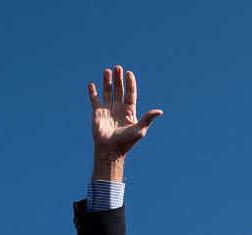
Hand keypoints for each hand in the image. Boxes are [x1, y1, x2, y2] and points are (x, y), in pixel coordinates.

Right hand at [89, 65, 162, 180]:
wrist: (110, 150)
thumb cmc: (126, 142)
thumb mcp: (140, 130)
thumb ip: (148, 119)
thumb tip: (160, 111)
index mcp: (129, 111)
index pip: (130, 93)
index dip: (130, 83)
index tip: (129, 73)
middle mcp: (119, 108)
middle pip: (119, 90)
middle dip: (119, 79)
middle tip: (118, 68)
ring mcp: (108, 110)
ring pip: (107, 92)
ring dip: (107, 81)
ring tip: (107, 70)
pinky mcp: (97, 114)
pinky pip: (94, 101)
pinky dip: (93, 93)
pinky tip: (92, 84)